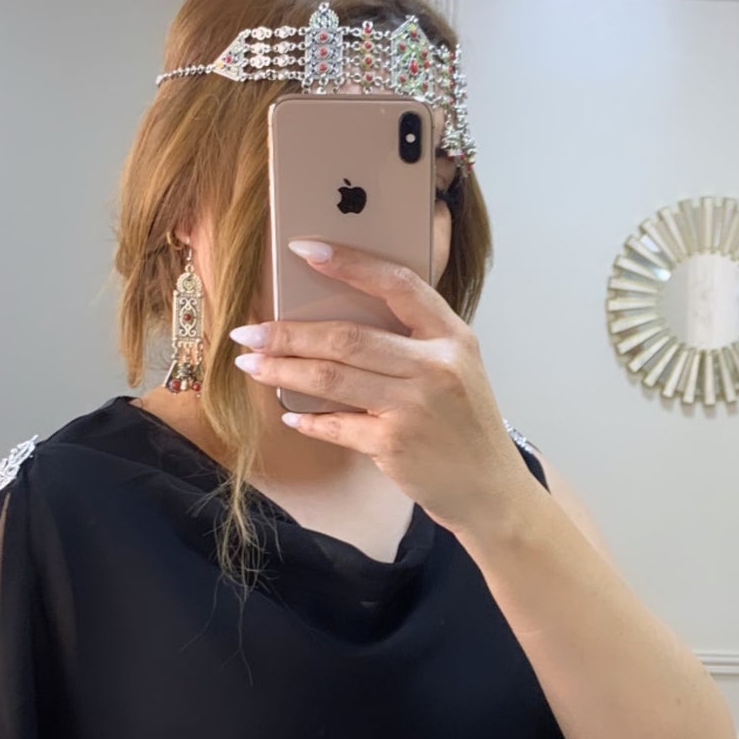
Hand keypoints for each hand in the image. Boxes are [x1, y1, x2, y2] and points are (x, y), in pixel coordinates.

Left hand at [227, 237, 540, 539]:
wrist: (490, 490)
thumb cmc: (465, 425)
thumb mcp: (458, 369)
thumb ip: (414, 341)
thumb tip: (337, 322)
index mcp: (452, 337)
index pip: (397, 284)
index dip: (348, 264)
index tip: (303, 249)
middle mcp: (436, 367)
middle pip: (347, 338)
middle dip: (288, 333)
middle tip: (248, 332)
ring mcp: (414, 408)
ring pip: (332, 379)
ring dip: (282, 370)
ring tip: (250, 364)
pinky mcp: (395, 445)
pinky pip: (337, 425)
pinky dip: (308, 421)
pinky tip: (290, 415)